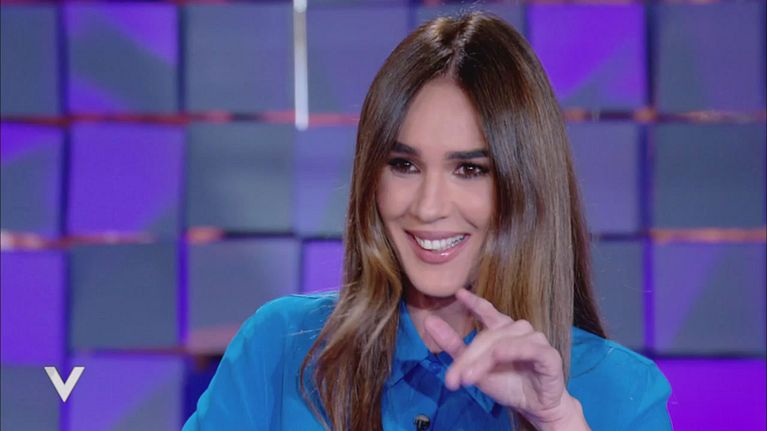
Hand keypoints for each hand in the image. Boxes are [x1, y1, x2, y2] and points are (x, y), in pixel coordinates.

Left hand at [423, 288, 589, 430]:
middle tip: (454, 379)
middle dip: (469, 358)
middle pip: (487, 337)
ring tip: (469, 378)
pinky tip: (499, 354)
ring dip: (484, 360)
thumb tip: (429, 321)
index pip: (486, 311)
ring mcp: (535, 340)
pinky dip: (515, 350)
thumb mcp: (474, 368)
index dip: (474, 302)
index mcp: (502, 330)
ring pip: (504, 343)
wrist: (534, 406)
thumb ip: (453, 345)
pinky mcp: (548, 355)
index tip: (458, 293)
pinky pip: (530, 349)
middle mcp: (519, 330)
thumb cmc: (507, 384)